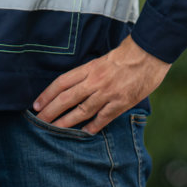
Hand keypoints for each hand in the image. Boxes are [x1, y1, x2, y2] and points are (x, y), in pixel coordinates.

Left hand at [32, 35, 169, 133]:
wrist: (150, 53)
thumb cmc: (128, 54)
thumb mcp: (103, 59)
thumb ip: (90, 73)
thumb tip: (76, 86)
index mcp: (89, 68)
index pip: (62, 82)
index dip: (47, 95)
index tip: (36, 105)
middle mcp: (95, 81)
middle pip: (66, 98)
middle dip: (50, 112)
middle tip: (39, 122)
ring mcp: (108, 93)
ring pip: (81, 111)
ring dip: (65, 122)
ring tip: (54, 130)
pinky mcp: (121, 103)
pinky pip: (103, 118)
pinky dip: (92, 126)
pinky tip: (84, 133)